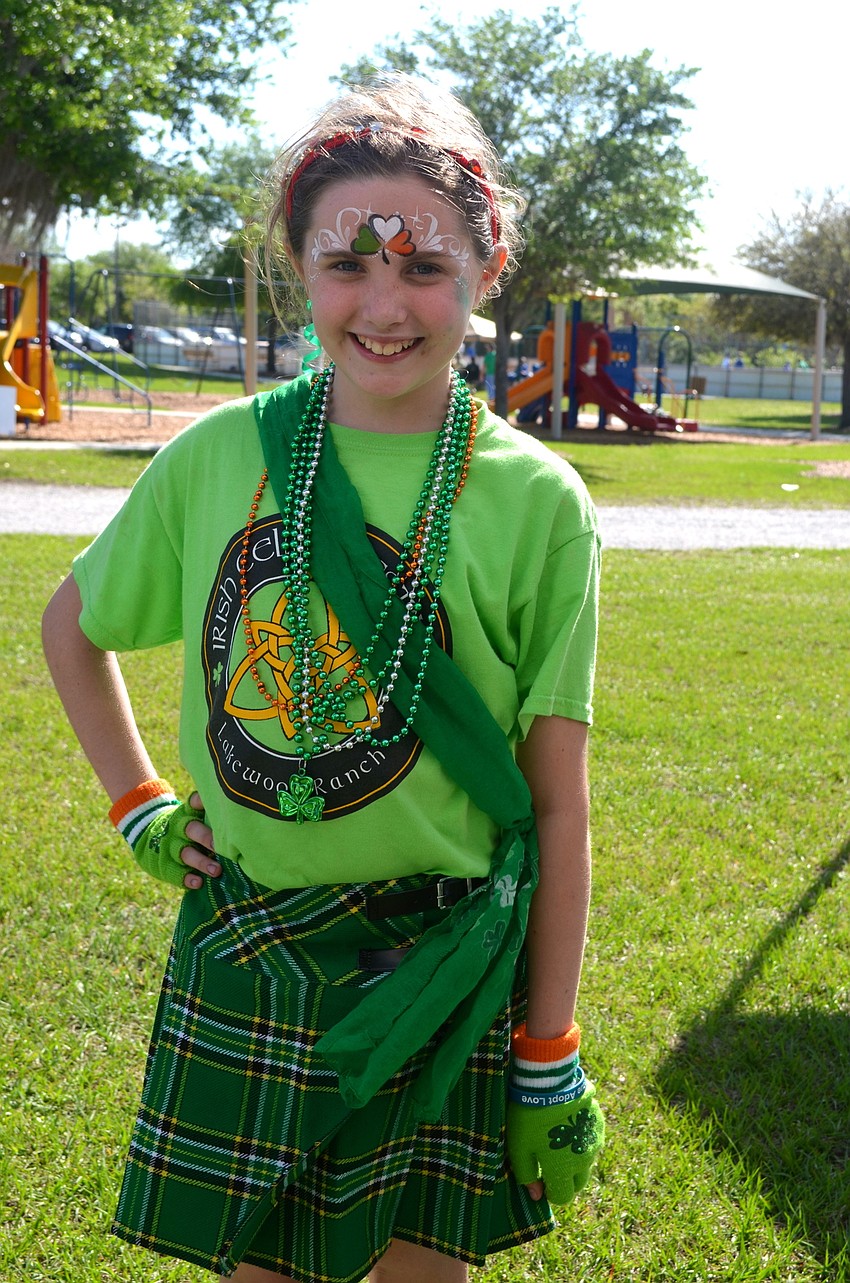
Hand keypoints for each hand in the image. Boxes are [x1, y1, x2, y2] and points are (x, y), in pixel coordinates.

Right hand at [132, 791, 221, 889]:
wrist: (147, 835)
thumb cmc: (187, 827)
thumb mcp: (193, 815)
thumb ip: (212, 817)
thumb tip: (242, 820)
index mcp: (188, 812)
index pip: (194, 803)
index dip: (201, 802)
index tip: (213, 804)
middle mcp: (179, 828)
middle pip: (191, 830)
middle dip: (206, 838)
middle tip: (219, 846)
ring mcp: (171, 846)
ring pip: (185, 853)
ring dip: (201, 862)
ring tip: (216, 870)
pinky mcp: (165, 864)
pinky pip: (175, 872)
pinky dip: (187, 878)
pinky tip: (198, 882)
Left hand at [507, 1081, 603, 1205]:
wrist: (549, 1081)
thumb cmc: (530, 1116)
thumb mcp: (519, 1148)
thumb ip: (527, 1176)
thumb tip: (536, 1195)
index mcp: (564, 1170)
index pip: (563, 1197)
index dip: (551, 1193)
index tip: (542, 1182)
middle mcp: (584, 1161)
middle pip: (578, 1184)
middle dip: (566, 1181)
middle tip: (550, 1164)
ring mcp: (594, 1142)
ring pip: (586, 1163)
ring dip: (575, 1161)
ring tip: (559, 1142)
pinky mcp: (599, 1124)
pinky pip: (592, 1141)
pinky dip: (582, 1141)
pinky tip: (569, 1126)